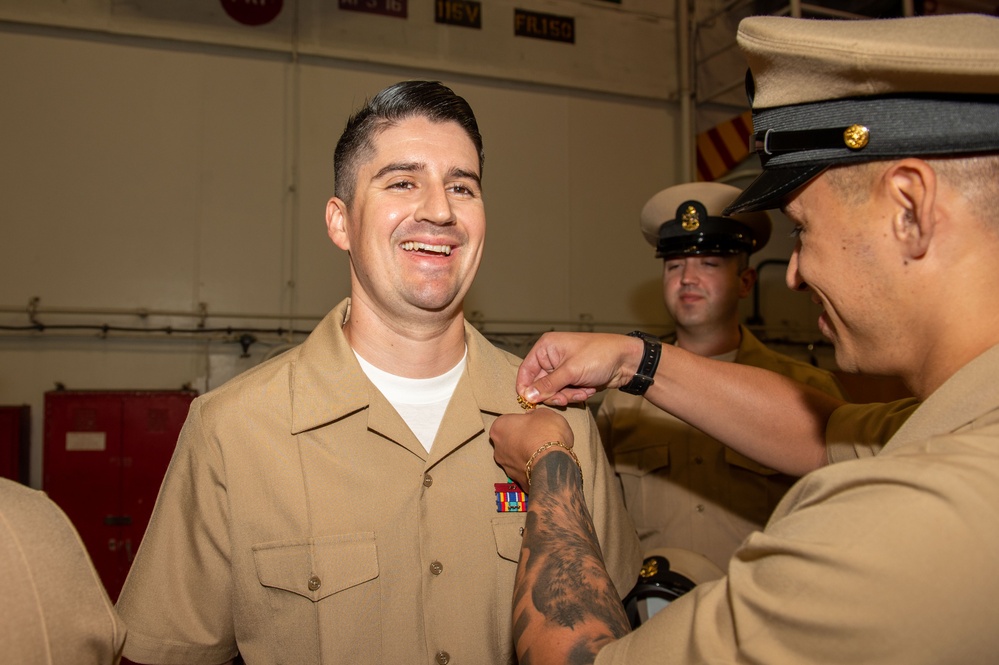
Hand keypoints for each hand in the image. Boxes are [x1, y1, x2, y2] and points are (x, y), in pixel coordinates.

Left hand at [490, 409, 573, 488]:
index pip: (507, 422)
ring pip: (515, 458)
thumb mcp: (544, 414)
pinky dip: (532, 469)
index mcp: (499, 427)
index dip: (521, 423)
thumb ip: (534, 415)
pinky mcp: (518, 481)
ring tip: (543, 453)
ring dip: (526, 456)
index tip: (532, 424)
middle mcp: (497, 448)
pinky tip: (545, 465)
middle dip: (520, 440)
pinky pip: (525, 472)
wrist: (554, 464)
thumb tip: (531, 418)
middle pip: (508, 441)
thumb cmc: (546, 433)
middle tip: (537, 438)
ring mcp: (506, 467)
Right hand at [516, 332, 644, 406]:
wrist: (626, 362)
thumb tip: (527, 395)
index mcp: (546, 347)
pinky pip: (565, 394)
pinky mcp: (571, 379)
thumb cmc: (600, 355)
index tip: (530, 403)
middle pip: (539, 385)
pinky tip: (588, 389)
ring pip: (553, 392)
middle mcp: (551, 357)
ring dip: (568, 395)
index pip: (525, 370)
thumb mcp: (572, 371)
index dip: (526, 388)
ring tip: (583, 390)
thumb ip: (548, 384)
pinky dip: (576, 395)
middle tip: (567, 397)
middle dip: (555, 393)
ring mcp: (562, 370)